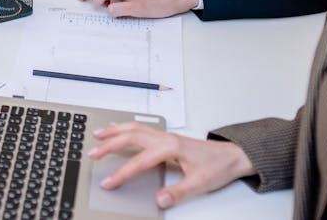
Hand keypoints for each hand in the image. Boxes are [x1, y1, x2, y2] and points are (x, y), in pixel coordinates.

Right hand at [90, 122, 254, 208]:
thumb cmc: (218, 166)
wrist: (233, 155)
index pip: (139, 161)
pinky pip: (141, 128)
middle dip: (109, 146)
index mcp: (170, 147)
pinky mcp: (166, 137)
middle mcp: (165, 138)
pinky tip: (118, 128)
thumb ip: (178, 192)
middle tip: (92, 153)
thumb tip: (159, 199)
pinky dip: (125, 127)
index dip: (122, 173)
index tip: (109, 182)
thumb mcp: (200, 183)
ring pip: (134, 129)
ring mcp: (165, 135)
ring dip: (114, 131)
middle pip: (130, 138)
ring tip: (98, 135)